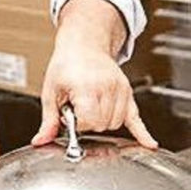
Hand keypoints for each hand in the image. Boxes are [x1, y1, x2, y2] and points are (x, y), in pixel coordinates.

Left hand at [33, 0, 155, 148]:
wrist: (83, 45)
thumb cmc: (66, 66)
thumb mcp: (51, 93)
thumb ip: (48, 121)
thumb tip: (41, 141)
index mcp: (88, 87)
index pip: (88, 122)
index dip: (76, 124)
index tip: (69, 115)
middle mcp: (108, 88)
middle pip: (101, 126)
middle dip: (87, 123)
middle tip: (77, 108)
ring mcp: (120, 90)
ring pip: (114, 124)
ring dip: (101, 122)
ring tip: (90, 106)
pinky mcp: (127, 92)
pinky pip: (137, 117)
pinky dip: (142, 132)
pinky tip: (149, 144)